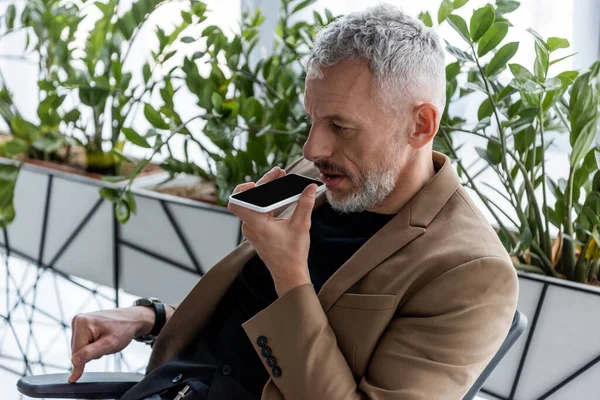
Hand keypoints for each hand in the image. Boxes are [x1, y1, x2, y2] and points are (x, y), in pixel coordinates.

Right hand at [68, 306, 158, 382]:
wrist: (132, 319)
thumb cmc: (124, 329)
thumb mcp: (109, 344)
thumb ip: (89, 354)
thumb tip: (74, 363)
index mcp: (81, 323)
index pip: (75, 353)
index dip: (81, 363)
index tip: (75, 377)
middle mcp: (77, 320)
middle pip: (76, 350)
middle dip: (90, 353)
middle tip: (105, 345)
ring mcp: (79, 322)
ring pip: (79, 348)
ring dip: (91, 350)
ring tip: (104, 340)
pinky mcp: (83, 325)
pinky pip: (83, 343)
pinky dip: (92, 345)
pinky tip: (101, 339)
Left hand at [228, 167, 317, 296]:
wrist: (289, 274)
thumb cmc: (292, 254)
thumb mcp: (301, 226)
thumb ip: (305, 204)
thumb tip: (310, 187)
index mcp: (256, 224)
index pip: (236, 202)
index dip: (242, 189)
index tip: (256, 182)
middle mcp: (250, 227)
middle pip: (249, 199)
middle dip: (263, 185)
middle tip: (278, 174)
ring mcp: (252, 231)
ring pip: (253, 206)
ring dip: (265, 195)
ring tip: (279, 183)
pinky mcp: (257, 234)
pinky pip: (257, 214)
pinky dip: (267, 205)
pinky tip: (279, 200)